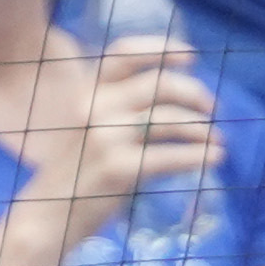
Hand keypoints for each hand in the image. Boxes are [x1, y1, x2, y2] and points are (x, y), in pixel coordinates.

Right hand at [67, 39, 223, 235]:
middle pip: (159, 84)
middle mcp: (94, 106)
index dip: (161, 49)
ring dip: (202, 128)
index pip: (124, 53)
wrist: (48, 216)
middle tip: (212, 109)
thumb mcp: (87, 128)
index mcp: (86, 91)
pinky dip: (200, 156)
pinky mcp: (118, 168)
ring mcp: (105, 137)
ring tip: (216, 139)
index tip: (192, 56)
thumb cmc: (74, 174)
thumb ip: (118, 108)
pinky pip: (171, 156)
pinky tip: (215, 158)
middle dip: (193, 93)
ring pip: (170, 119)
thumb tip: (175, 100)